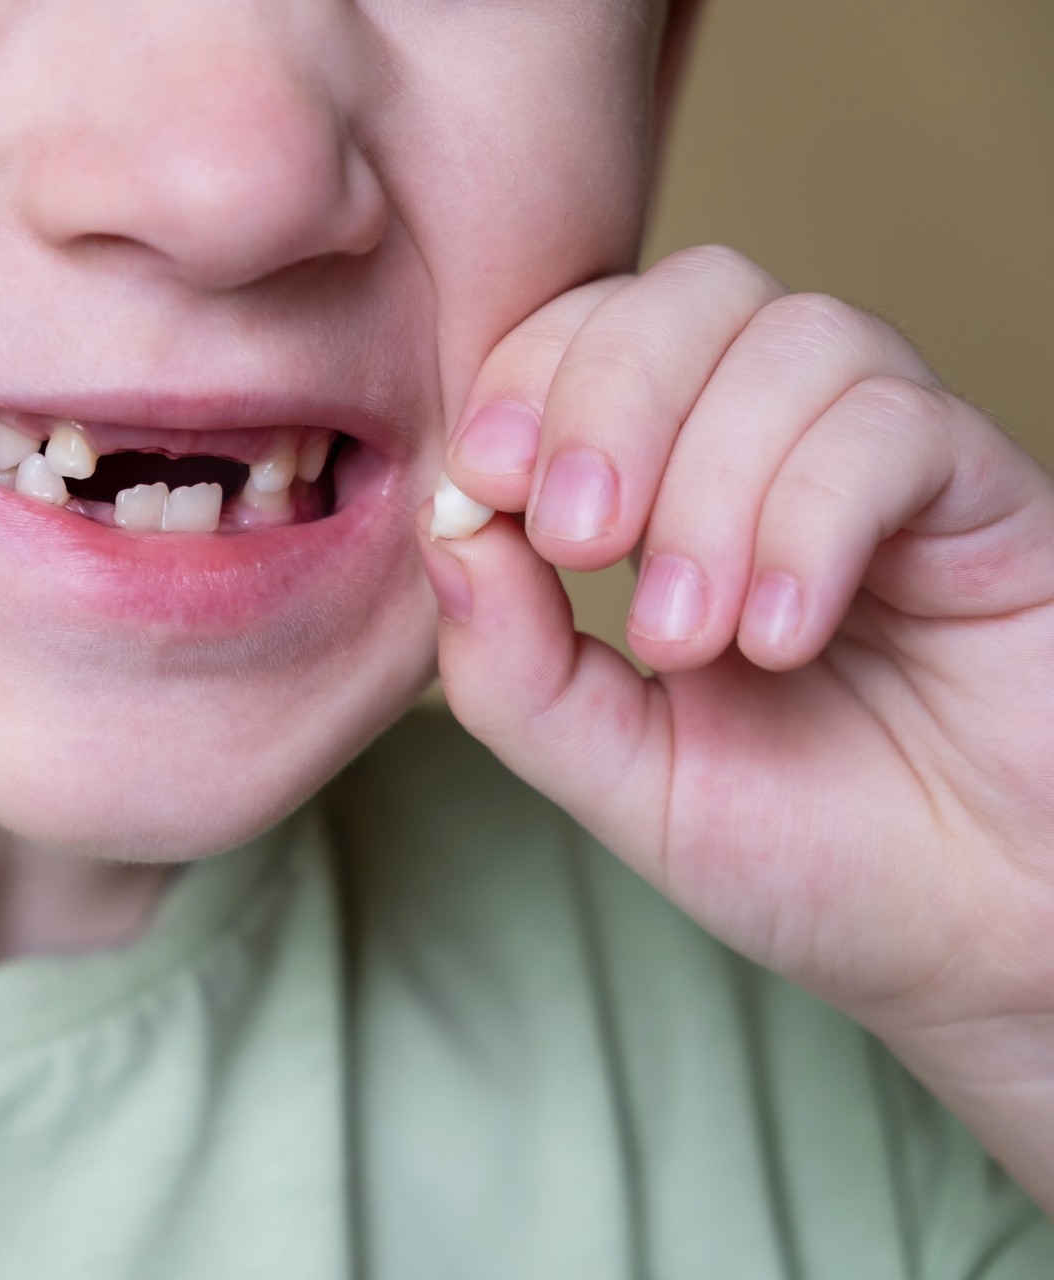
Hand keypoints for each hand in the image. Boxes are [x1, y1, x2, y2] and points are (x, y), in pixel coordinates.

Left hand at [414, 246, 1053, 1198]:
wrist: (984, 937)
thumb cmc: (811, 853)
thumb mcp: (619, 775)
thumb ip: (514, 670)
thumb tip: (445, 527)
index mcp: (668, 492)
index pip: (587, 338)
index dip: (525, 376)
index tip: (486, 482)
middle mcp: (778, 452)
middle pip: (687, 295)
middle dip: (605, 400)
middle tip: (582, 542)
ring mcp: (886, 465)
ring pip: (792, 339)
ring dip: (709, 481)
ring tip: (693, 636)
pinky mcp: (989, 499)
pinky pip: (896, 425)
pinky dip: (811, 520)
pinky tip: (783, 638)